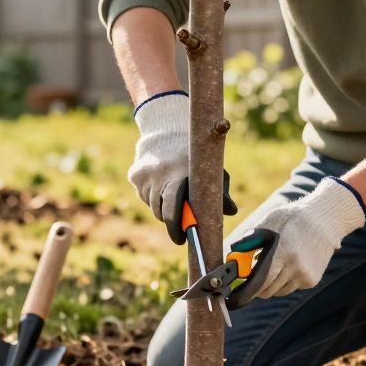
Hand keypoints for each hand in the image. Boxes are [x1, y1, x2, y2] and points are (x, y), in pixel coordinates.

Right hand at [128, 91, 236, 243]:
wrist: (166, 127)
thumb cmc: (194, 152)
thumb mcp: (211, 167)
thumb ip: (220, 189)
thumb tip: (231, 211)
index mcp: (179, 174)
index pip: (174, 210)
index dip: (178, 227)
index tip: (182, 239)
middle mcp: (158, 175)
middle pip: (161, 213)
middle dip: (171, 224)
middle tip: (178, 231)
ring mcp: (144, 176)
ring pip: (152, 205)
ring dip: (162, 207)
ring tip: (172, 194)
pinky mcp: (134, 176)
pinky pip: (144, 195)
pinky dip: (152, 195)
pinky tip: (161, 182)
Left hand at [228, 177, 365, 301]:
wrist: (324, 219)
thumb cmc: (291, 219)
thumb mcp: (267, 224)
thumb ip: (248, 241)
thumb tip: (232, 255)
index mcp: (282, 253)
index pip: (259, 283)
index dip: (246, 292)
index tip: (235, 297)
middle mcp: (295, 268)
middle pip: (267, 291)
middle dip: (256, 286)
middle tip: (253, 274)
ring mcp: (305, 276)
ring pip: (279, 291)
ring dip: (271, 284)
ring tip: (274, 264)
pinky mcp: (312, 280)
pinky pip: (291, 287)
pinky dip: (285, 281)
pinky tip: (290, 263)